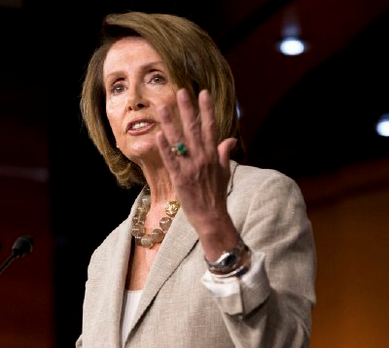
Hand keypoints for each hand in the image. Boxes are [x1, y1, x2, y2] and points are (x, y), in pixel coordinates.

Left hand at [155, 89, 237, 239]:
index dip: (207, 109)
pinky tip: (158, 134)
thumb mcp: (224, 171)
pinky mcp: (179, 178)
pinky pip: (171, 160)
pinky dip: (164, 147)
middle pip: (193, 128)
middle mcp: (202, 158)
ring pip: (179, 141)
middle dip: (187, 109)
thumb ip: (225, 153)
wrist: (211, 216)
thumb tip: (231, 138)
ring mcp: (190, 167)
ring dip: (170, 122)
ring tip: (162, 106)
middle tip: (181, 91)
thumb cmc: (217, 194)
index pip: (211, 126)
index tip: (203, 92)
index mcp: (213, 155)